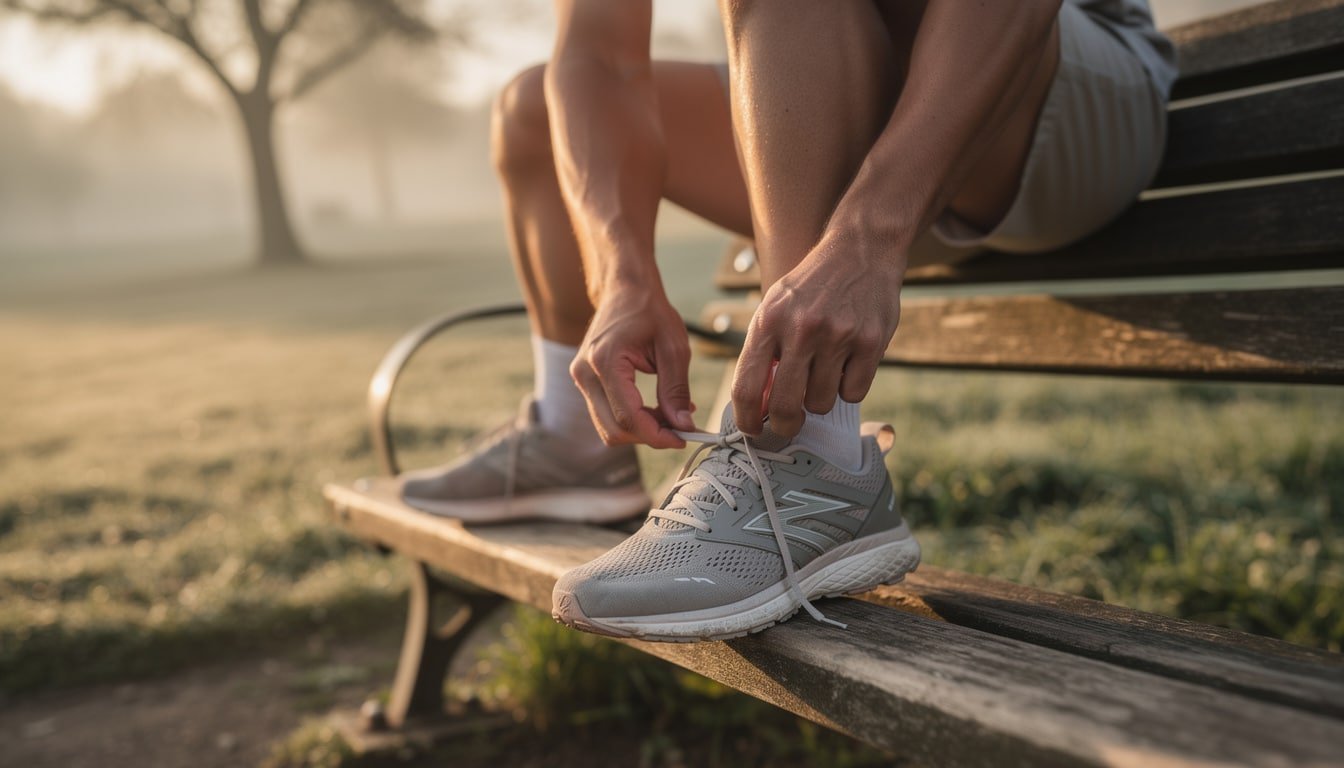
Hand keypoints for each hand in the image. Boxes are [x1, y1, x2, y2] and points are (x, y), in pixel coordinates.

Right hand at [571, 284, 695, 447]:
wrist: (625, 289)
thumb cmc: (650, 311)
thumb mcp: (673, 348)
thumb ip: (676, 390)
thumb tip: (683, 426)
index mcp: (605, 362)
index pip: (628, 418)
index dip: (657, 435)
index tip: (684, 438)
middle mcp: (585, 373)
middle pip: (614, 430)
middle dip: (649, 436)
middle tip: (680, 429)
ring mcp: (580, 378)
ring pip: (608, 427)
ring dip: (640, 430)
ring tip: (670, 415)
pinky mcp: (585, 382)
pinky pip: (606, 414)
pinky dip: (631, 420)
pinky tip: (655, 409)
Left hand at [732, 230, 903, 436]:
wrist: (860, 250)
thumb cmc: (812, 286)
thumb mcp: (775, 307)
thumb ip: (763, 352)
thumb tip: (756, 405)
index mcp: (769, 321)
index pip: (746, 385)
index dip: (746, 419)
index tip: (751, 431)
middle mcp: (801, 329)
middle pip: (785, 405)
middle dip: (785, 424)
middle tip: (789, 424)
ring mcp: (838, 336)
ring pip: (821, 403)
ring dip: (820, 398)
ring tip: (824, 370)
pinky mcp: (870, 342)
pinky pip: (854, 393)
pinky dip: (849, 387)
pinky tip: (848, 363)